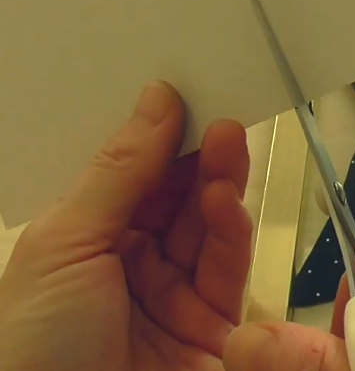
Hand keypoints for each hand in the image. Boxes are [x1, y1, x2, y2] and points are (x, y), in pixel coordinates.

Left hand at [0, 81, 252, 370]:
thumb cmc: (33, 351)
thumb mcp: (66, 244)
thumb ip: (120, 173)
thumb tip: (154, 104)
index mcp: (87, 241)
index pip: (134, 177)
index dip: (161, 138)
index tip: (186, 99)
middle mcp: (133, 264)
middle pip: (178, 198)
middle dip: (198, 155)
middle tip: (219, 114)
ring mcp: (175, 295)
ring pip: (210, 226)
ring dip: (220, 184)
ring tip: (229, 142)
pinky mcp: (214, 325)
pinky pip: (229, 266)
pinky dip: (231, 229)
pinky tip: (225, 200)